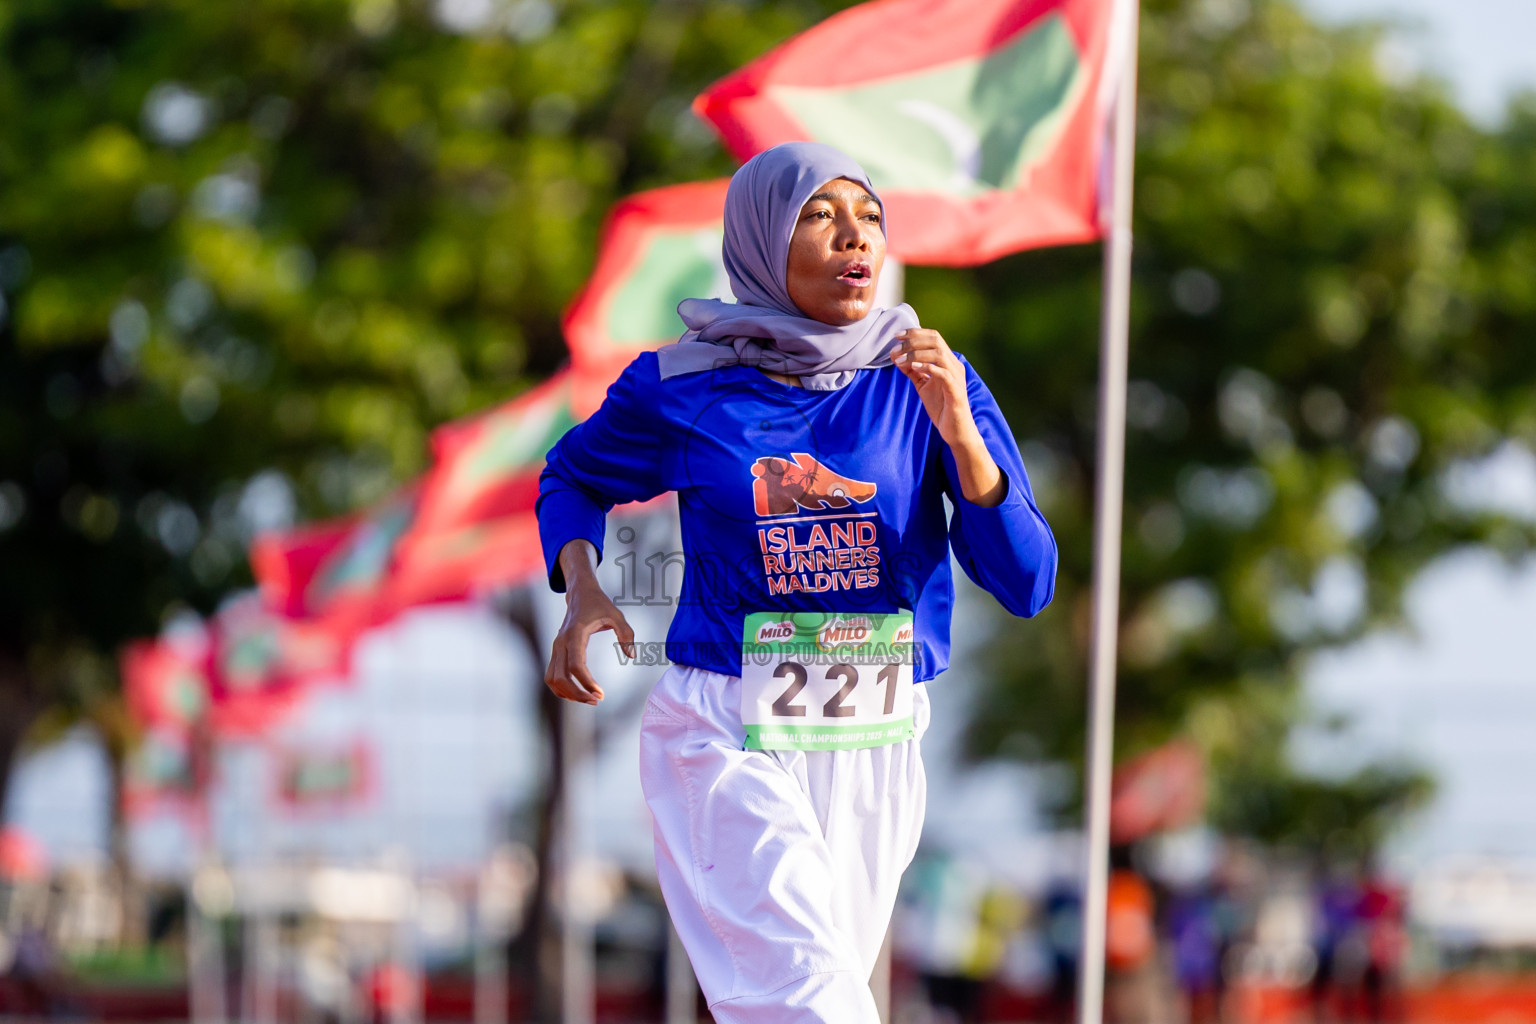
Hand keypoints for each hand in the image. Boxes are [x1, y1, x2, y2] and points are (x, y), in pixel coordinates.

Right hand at [545, 540, 634, 704]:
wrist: (580, 593)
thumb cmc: (598, 604)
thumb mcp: (617, 615)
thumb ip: (626, 634)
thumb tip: (631, 656)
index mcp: (575, 634)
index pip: (576, 665)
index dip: (586, 683)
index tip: (600, 693)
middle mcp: (561, 643)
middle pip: (561, 677)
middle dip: (577, 694)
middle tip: (597, 700)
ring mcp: (556, 648)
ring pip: (553, 679)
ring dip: (568, 694)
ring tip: (589, 699)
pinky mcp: (556, 652)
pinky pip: (552, 676)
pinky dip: (562, 689)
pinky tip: (579, 693)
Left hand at [893, 329, 1005, 506]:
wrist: (956, 431)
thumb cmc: (942, 407)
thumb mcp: (923, 385)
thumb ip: (913, 371)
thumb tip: (897, 358)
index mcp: (948, 362)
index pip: (934, 337)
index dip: (915, 333)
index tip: (896, 336)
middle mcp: (955, 366)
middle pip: (936, 341)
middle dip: (913, 340)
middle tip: (895, 347)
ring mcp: (956, 377)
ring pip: (939, 354)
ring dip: (916, 353)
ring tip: (899, 359)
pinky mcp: (956, 391)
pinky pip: (943, 373)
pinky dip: (927, 367)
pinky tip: (913, 367)